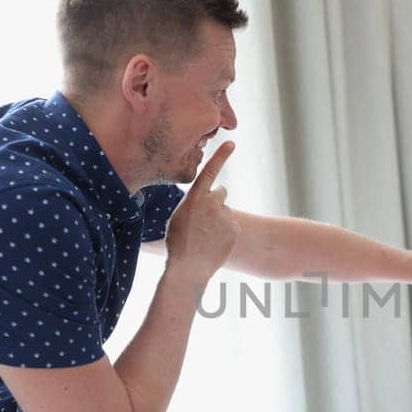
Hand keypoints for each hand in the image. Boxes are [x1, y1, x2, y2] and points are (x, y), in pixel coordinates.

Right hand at [163, 142, 240, 284]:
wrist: (188, 267)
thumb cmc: (177, 242)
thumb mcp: (177, 217)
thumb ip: (192, 204)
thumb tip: (201, 203)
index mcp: (195, 197)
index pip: (210, 170)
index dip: (221, 155)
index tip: (231, 143)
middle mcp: (212, 202)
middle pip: (221, 193)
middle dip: (216, 202)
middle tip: (205, 220)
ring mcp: (225, 216)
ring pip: (225, 213)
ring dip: (219, 221)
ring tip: (206, 237)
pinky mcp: (235, 229)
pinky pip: (231, 227)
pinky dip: (225, 234)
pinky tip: (213, 244)